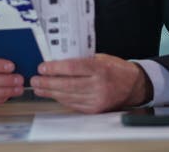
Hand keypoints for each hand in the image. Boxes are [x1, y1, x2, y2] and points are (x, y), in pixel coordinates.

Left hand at [30, 53, 152, 112]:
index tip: (42, 67)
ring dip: (50, 92)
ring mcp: (97, 99)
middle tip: (35, 80)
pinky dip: (61, 99)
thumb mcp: (100, 57)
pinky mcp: (95, 109)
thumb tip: (57, 60)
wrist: (133, 85)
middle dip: (47, 83)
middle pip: (67, 85)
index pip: (72, 68)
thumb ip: (81, 60)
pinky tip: (52, 94)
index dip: (54, 68)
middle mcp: (99, 85)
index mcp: (100, 68)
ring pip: (68, 97)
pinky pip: (74, 104)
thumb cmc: (115, 68)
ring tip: (39, 88)